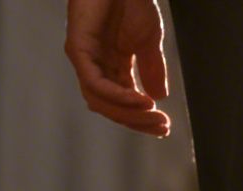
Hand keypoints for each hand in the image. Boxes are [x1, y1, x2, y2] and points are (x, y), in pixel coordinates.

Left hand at [65, 0, 170, 136]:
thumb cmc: (131, 1)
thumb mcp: (148, 41)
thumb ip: (152, 69)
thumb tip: (159, 98)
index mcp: (110, 66)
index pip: (122, 103)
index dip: (141, 118)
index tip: (165, 127)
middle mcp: (95, 67)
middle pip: (111, 107)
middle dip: (137, 121)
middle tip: (163, 127)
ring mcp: (84, 59)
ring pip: (101, 101)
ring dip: (128, 114)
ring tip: (154, 114)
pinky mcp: (77, 49)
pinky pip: (95, 84)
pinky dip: (118, 96)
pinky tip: (141, 101)